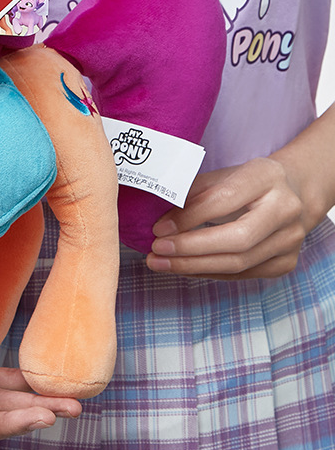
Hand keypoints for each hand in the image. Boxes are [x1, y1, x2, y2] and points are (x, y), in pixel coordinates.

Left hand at [146, 157, 306, 278]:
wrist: (292, 192)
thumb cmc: (245, 182)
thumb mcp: (221, 175)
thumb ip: (193, 192)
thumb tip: (161, 219)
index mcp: (266, 177)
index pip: (224, 200)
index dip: (189, 217)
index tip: (159, 228)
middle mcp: (286, 209)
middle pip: (237, 239)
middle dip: (190, 248)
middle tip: (157, 250)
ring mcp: (290, 239)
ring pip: (238, 263)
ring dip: (193, 265)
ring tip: (160, 263)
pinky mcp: (286, 262)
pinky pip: (241, 275)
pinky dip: (207, 272)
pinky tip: (182, 267)